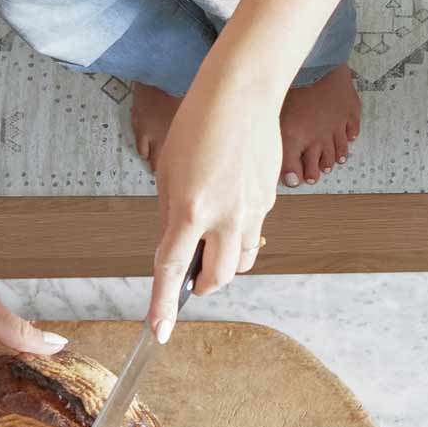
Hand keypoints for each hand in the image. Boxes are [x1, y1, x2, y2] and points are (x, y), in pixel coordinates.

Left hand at [147, 81, 278, 339]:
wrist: (242, 94)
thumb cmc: (198, 125)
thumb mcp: (167, 172)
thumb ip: (169, 216)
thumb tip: (173, 250)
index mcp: (191, 209)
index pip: (173, 270)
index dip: (164, 306)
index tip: (158, 332)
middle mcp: (226, 215)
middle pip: (218, 277)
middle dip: (202, 285)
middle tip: (191, 276)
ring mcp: (253, 209)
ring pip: (242, 260)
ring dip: (224, 264)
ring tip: (211, 240)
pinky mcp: (270, 198)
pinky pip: (255, 231)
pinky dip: (239, 233)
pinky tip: (230, 205)